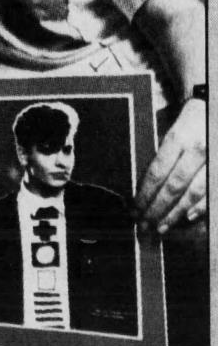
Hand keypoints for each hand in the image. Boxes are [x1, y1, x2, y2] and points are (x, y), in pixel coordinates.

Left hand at [133, 99, 205, 232]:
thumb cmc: (194, 119)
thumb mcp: (175, 129)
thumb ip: (163, 154)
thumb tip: (146, 185)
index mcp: (178, 138)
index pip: (157, 172)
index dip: (145, 194)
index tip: (135, 208)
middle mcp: (197, 150)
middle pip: (173, 187)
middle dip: (157, 209)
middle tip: (144, 224)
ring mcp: (212, 161)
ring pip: (193, 194)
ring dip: (175, 214)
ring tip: (161, 226)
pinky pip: (211, 193)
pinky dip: (200, 208)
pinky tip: (187, 217)